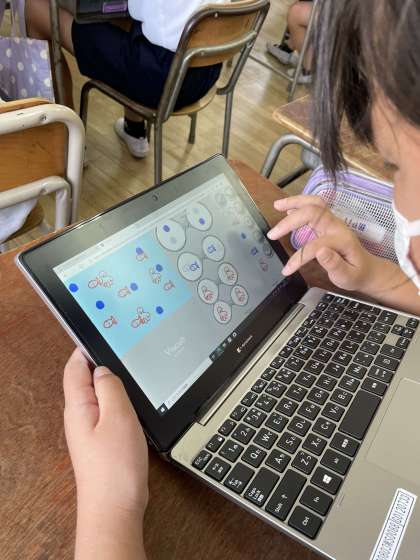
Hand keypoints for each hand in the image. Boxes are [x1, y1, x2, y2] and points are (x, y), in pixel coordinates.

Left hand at [63, 349, 148, 517]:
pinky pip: (108, 410)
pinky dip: (119, 399)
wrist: (116, 506)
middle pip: (85, 378)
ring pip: (99, 394)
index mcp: (78, 406)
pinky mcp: (104, 439)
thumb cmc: (115, 465)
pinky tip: (133, 400)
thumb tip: (103, 369)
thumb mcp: (117, 415)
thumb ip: (110, 387)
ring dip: (113, 381)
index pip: (75, 367)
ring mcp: (91, 428)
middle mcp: (80, 415)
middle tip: (124, 349)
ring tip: (131, 370)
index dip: (86, 347)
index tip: (103, 333)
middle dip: (102, 362)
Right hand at [267, 195, 381, 292]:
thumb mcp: (347, 277)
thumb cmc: (356, 274)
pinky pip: (314, 208)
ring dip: (295, 202)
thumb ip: (335, 265)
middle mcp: (337, 226)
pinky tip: (286, 209)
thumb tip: (321, 252)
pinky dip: (299, 205)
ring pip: (315, 204)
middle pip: (313, 213)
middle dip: (291, 221)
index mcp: (341, 240)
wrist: (367, 269)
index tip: (287, 270)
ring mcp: (333, 222)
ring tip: (277, 205)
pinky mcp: (328, 223)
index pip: (315, 245)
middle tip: (273, 234)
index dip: (299, 257)